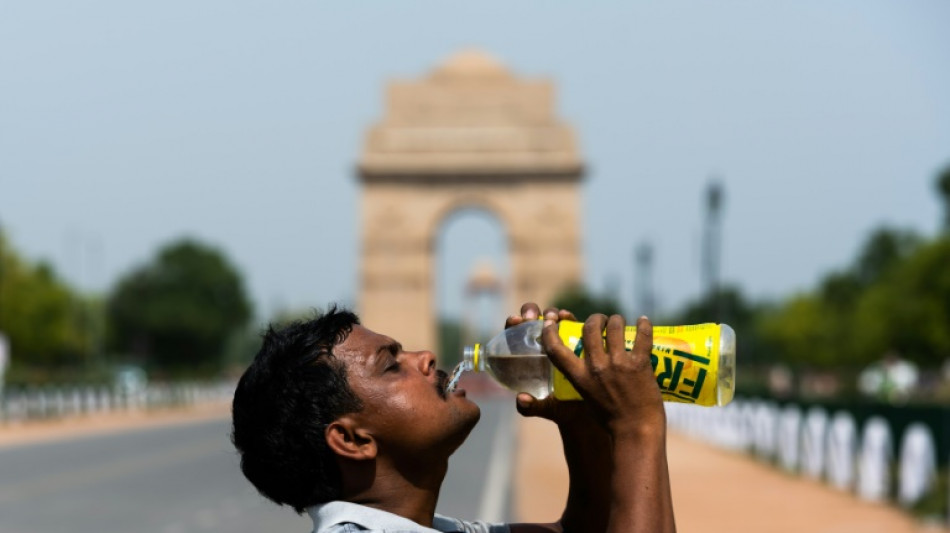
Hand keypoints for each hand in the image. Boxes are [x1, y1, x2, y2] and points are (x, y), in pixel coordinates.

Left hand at [507, 303, 591, 426]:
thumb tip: (521, 399)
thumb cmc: (563, 409)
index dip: (512, 326)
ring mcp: (559, 340)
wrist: (590, 410)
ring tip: (553, 317)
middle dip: (530, 313)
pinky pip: (570, 324)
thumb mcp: (547, 409)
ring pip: (550, 319)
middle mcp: (541, 346)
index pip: (513, 337)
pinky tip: (567, 316)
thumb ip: (531, 407)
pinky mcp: (576, 339)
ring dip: (550, 313)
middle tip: (532, 318)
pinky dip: (567, 317)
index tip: (515, 321)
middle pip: (530, 322)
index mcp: (527, 359)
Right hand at [541, 314, 664, 437]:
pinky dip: (644, 325)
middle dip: (595, 319)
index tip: (551, 323)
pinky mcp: (640, 364)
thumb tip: (585, 362)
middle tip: (602, 320)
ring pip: (615, 326)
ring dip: (617, 319)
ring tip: (620, 322)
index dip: (550, 332)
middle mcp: (597, 368)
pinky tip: (644, 321)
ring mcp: (619, 364)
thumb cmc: (610, 419)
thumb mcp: (586, 397)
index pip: (556, 349)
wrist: (636, 431)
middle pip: (590, 328)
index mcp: (580, 377)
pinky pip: (642, 336)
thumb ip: (582, 378)